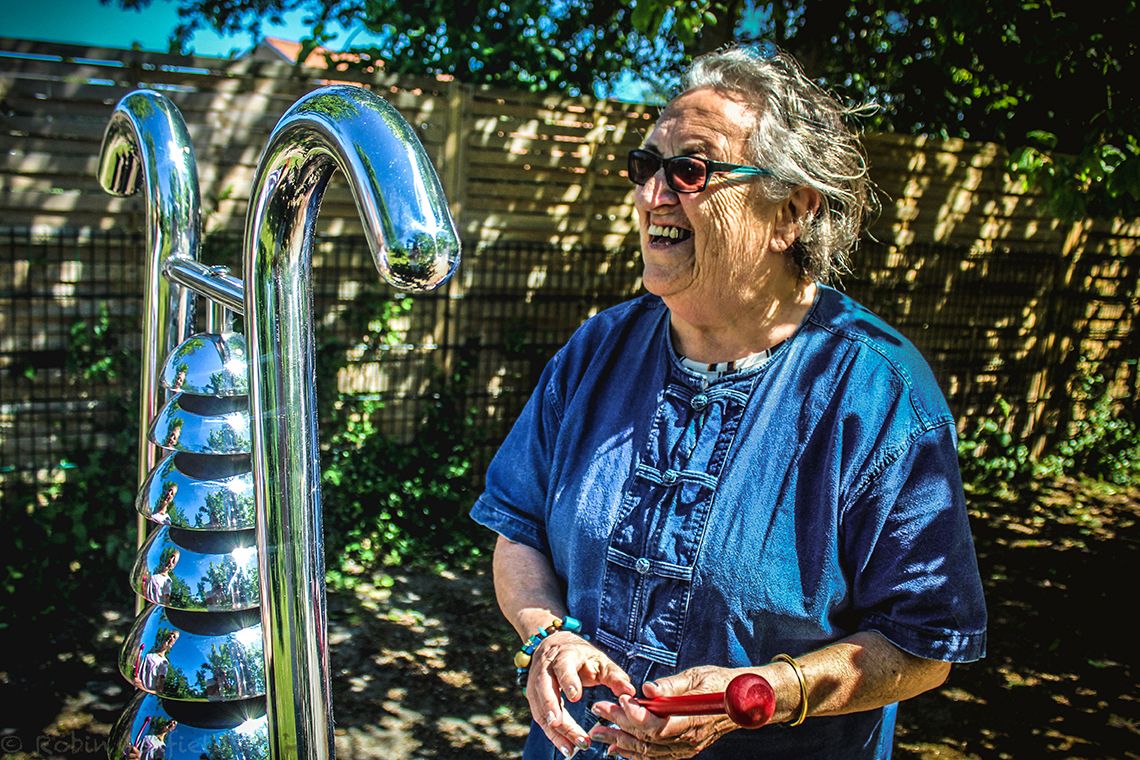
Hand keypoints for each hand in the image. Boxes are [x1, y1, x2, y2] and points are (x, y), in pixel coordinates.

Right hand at [527, 631, 635, 756]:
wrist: (555, 647)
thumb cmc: (581, 657)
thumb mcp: (599, 661)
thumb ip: (614, 676)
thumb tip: (629, 692)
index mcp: (564, 656)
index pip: (563, 667)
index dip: (568, 681)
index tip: (575, 697)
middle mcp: (545, 668)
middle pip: (544, 688)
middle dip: (551, 707)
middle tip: (561, 725)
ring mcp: (535, 683)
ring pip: (540, 707)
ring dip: (554, 729)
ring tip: (569, 747)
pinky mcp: (533, 697)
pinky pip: (540, 718)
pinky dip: (552, 734)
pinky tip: (565, 746)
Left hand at [587, 665, 739, 758]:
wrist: (742, 702)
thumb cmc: (721, 684)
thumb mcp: (697, 676)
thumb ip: (671, 685)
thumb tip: (647, 688)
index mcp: (692, 719)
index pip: (657, 725)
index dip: (635, 716)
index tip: (619, 701)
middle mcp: (687, 739)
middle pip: (647, 737)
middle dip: (619, 724)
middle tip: (597, 711)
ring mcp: (685, 747)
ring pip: (647, 751)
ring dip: (620, 741)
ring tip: (598, 732)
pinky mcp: (683, 749)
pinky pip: (655, 756)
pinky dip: (634, 753)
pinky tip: (617, 748)